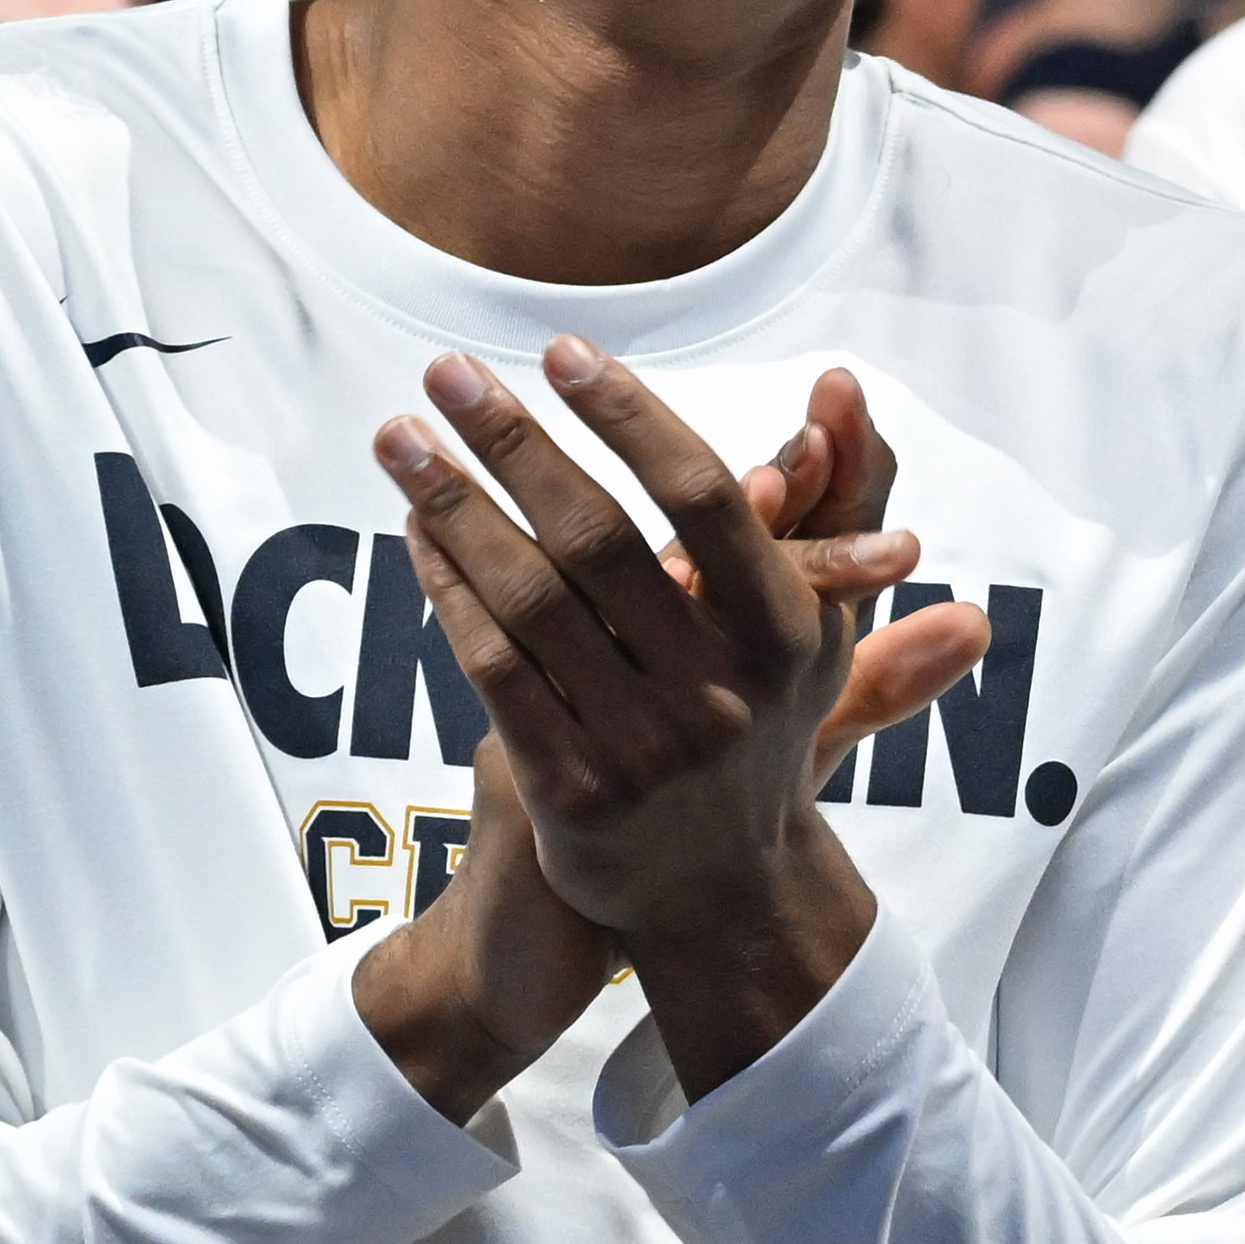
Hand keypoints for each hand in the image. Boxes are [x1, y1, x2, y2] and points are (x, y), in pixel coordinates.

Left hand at [374, 349, 987, 1094]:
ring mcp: (642, 746)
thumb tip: (845, 388)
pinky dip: (450, 592)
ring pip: (530, 600)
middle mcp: (719, 690)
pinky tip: (418, 532)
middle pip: (598, 537)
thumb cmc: (761, 728)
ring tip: (399, 437)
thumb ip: (823, 509)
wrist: (723, 893)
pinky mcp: (570, 791)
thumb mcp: (817, 631)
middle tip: (448, 371)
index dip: (630, 417)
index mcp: (787, 634)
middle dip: (514, 442)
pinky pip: (493, 669)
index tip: (565, 351)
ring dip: (454, 505)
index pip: (704, 497)